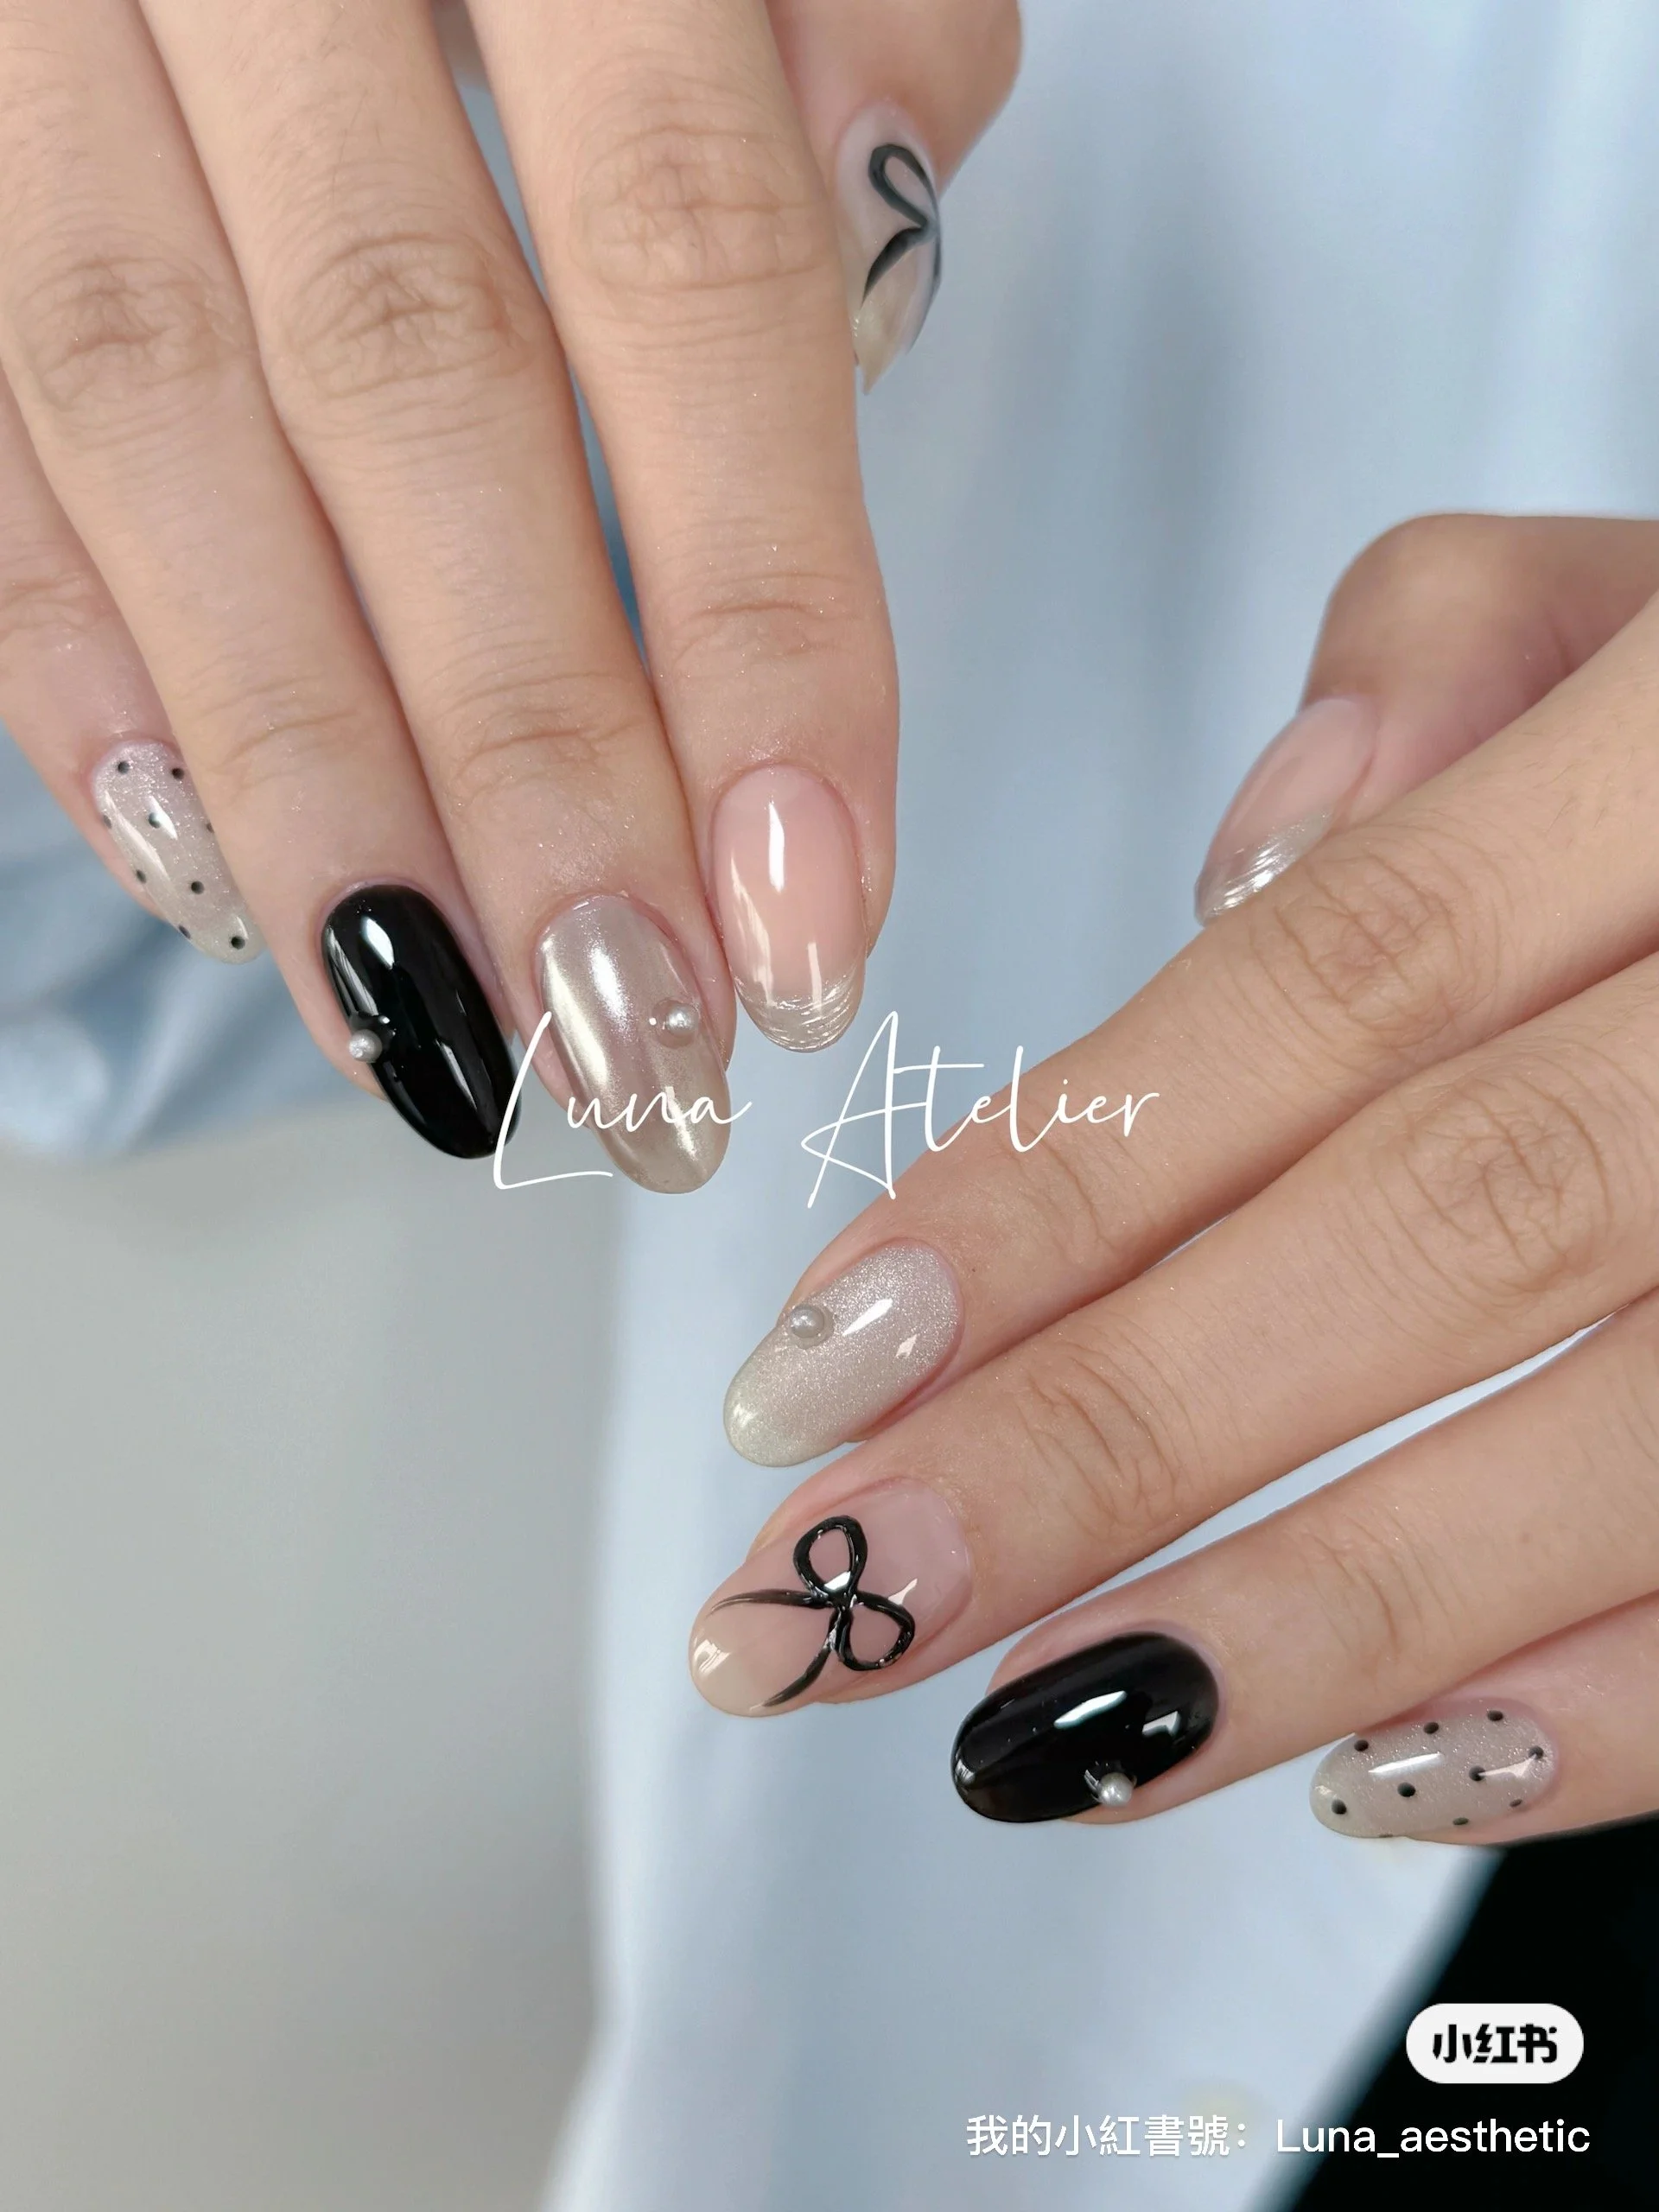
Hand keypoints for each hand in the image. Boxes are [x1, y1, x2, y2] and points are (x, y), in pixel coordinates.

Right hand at [0, 0, 1015, 1180]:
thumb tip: (868, 199)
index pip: (684, 263)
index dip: (752, 612)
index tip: (809, 906)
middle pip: (409, 390)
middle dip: (529, 764)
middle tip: (634, 1052)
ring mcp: (25, 17)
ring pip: (149, 425)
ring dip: (306, 776)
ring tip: (435, 1033)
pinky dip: (68, 653)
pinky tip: (199, 864)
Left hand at [689, 511, 1658, 1843]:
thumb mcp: (1647, 610)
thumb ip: (1454, 652)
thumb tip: (1263, 856)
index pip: (1328, 982)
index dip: (1061, 1187)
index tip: (817, 1364)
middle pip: (1436, 1229)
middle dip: (1110, 1439)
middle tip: (840, 1598)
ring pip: (1620, 1439)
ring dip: (1305, 1619)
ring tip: (1031, 1735)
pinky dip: (1605, 1709)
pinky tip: (1365, 1782)